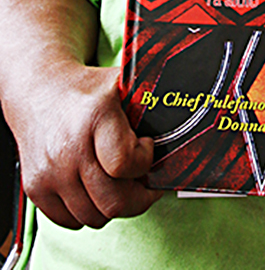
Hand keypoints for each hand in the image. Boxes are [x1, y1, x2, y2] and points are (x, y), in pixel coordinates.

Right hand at [8, 64, 161, 229]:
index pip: (125, 163)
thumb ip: (151, 97)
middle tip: (144, 180)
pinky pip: (71, 220)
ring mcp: (49, 171)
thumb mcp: (122, 82)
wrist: (39, 89)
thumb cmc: (87, 89)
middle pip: (113, 200)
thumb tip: (191, 104)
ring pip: (94, 216)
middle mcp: (68, 146)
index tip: (147, 147)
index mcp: (94, 116)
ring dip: (114, 205)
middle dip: (138, 196)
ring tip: (120, 181)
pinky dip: (89, 210)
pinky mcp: (35, 187)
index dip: (145, 162)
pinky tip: (96, 187)